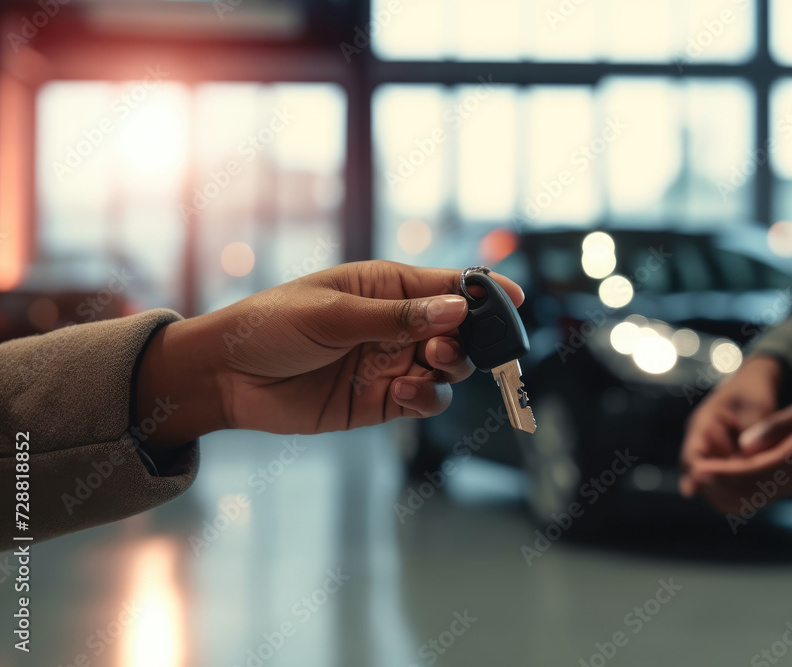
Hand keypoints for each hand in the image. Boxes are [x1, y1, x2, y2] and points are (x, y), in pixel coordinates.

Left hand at [135, 261, 523, 448]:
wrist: (227, 378)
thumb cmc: (271, 326)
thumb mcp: (332, 313)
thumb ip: (397, 316)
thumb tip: (455, 309)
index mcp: (387, 287)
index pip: (448, 284)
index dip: (485, 291)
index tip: (514, 299)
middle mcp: (398, 324)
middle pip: (459, 330)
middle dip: (467, 338)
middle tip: (446, 347)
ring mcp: (392, 362)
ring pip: (449, 368)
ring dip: (449, 368)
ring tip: (423, 367)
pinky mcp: (383, 400)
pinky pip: (425, 399)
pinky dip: (428, 398)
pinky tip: (406, 393)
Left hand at [685, 371, 791, 512]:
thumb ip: (779, 424)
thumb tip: (743, 444)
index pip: (753, 473)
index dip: (721, 473)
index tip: (696, 469)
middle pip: (755, 491)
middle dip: (722, 486)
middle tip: (693, 475)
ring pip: (765, 492)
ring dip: (734, 487)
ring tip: (707, 474)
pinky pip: (777, 483)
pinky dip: (751, 481)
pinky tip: (737, 470)